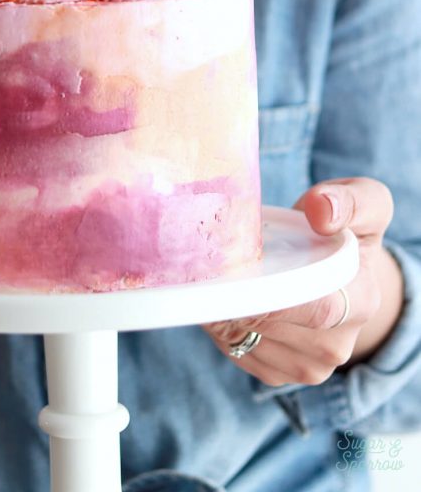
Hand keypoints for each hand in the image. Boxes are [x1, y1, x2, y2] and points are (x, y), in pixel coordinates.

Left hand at [203, 177, 403, 385]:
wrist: (331, 269)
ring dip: (224, 305)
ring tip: (221, 271)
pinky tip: (226, 295)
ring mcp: (308, 367)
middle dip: (236, 290)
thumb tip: (321, 211)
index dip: (271, 286)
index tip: (240, 259)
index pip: (314, 306)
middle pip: (269, 322)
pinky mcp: (277, 375)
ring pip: (247, 337)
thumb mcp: (362, 202)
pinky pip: (236, 350)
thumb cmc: (342, 230)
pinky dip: (221, 322)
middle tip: (214, 258)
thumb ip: (350, 200)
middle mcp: (338, 346)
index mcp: (362, 304)